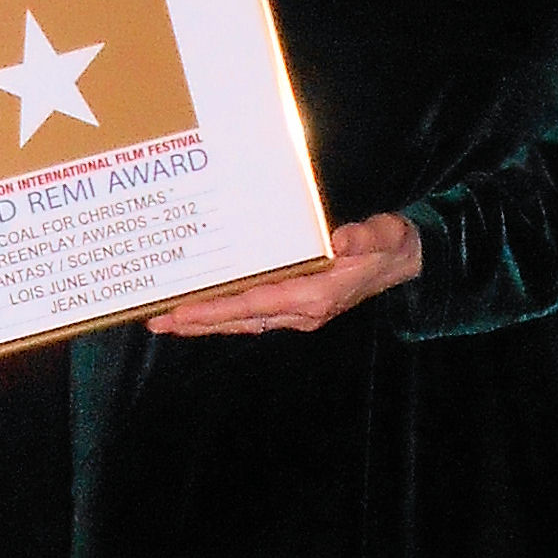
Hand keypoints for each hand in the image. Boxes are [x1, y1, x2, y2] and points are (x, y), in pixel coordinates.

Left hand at [145, 211, 421, 340]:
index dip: (218, 310)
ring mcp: (296, 313)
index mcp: (316, 296)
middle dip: (197, 322)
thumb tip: (343, 241)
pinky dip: (222, 314)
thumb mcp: (383, 236)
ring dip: (204, 322)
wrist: (402, 260)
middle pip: (239, 319)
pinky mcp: (294, 306)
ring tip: (164, 321)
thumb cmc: (388, 245)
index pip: (256, 305)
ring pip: (240, 321)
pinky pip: (250, 314)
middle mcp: (301, 311)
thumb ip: (366, 239)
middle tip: (155, 322)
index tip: (183, 312)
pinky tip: (198, 311)